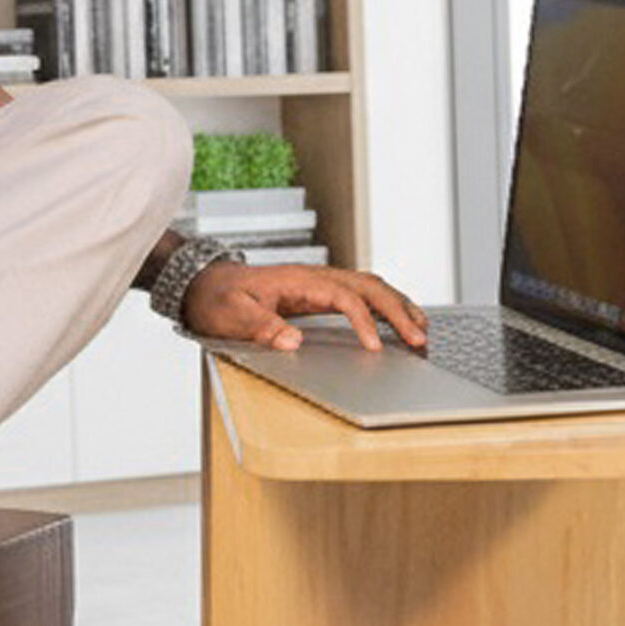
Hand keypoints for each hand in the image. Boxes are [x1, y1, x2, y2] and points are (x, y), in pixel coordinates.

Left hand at [183, 258, 426, 353]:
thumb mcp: (231, 315)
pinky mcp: (319, 293)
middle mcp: (314, 277)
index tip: (375, 347)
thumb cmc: (216, 299)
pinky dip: (384, 306)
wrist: (203, 284)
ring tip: (421, 331)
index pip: (344, 297)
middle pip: (368, 286)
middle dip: (397, 311)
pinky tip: (397, 321)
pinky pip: (360, 294)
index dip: (363, 322)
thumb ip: (260, 327)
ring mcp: (319, 283)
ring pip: (370, 287)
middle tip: (419, 339)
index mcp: (298, 281)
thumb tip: (292, 341)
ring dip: (398, 306)